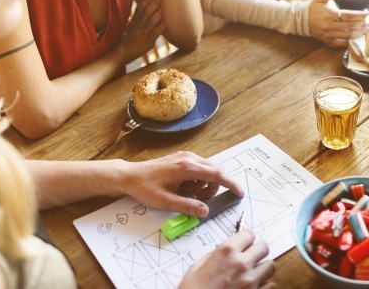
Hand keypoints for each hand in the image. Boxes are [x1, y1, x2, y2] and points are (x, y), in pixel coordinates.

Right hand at [120, 0, 164, 52]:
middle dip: (155, 2)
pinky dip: (160, 27)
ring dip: (158, 12)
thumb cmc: (116, 44)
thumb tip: (126, 15)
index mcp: (132, 22)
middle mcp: (138, 26)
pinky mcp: (147, 42)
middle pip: (147, 11)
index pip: (140, 8)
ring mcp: (142, 34)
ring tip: (165, 4)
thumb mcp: (120, 30)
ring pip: (151, 20)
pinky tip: (166, 22)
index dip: (147, 0)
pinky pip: (155, 33)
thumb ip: (126, 23)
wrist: (115, 55)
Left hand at [120, 151, 242, 216]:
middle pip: (214, 172)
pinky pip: (198, 169)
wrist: (129, 176)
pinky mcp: (181, 158)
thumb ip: (188, 206)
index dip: (230, 184)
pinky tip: (183, 188)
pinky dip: (197, 180)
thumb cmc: (145, 188)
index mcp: (187, 167)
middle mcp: (189, 158)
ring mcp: (185, 156)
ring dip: (204, 185)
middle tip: (200, 201)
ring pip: (207, 171)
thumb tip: (205, 211)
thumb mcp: (166, 202)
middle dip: (213, 188)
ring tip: (186, 195)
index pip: (216, 174)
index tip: (239, 193)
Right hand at [179, 229, 275, 288]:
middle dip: (257, 251)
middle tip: (251, 258)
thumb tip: (224, 252)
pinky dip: (265, 286)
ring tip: (253, 274)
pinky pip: (271, 285)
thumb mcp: (197, 267)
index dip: (246, 239)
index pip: (249, 234)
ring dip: (263, 268)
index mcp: (226, 251)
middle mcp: (241, 263)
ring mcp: (250, 280)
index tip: (244, 244)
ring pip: (270, 266)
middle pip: (264, 247)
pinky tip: (255, 287)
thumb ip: (214, 255)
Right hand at [307, 0, 367, 46]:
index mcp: (329, 14)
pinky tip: (358, 36)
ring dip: (360, 33)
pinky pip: (343, 43)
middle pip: (351, 27)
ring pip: (349, 36)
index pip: (349, 15)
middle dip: (363, 24)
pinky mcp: (328, 41)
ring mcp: (329, 35)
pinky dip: (352, 41)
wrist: (300, 20)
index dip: (361, 15)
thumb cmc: (312, 7)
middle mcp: (330, 26)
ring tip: (368, 28)